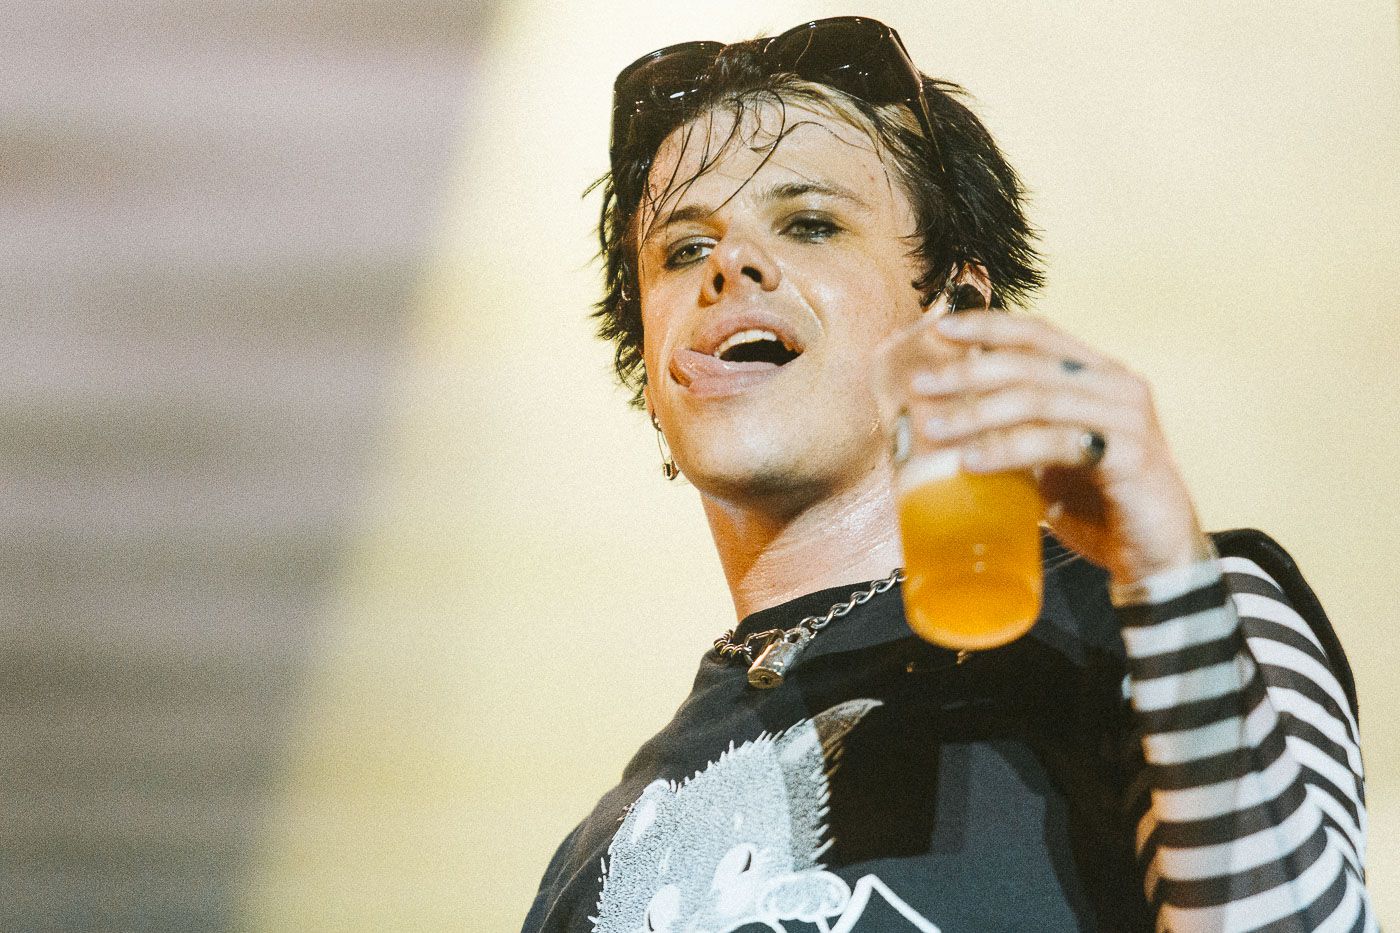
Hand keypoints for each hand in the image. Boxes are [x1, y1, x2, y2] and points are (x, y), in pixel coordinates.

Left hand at [902, 309, 1210, 585]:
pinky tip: (971, 462)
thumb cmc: (1098, 503)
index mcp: (1098, 375)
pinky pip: (1057, 444)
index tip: (941, 328)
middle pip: (1031, 364)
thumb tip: (946, 421)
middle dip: (970, 372)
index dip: (989, 325)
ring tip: (935, 429)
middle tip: (921, 386)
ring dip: (978, 412)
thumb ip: (1018, 431)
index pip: (1039, 333)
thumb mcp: (1051, 457)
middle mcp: (1117, 385)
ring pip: (1039, 400)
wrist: (1158, 557)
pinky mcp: (1130, 457)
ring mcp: (1127, 419)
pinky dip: (1008, 450)